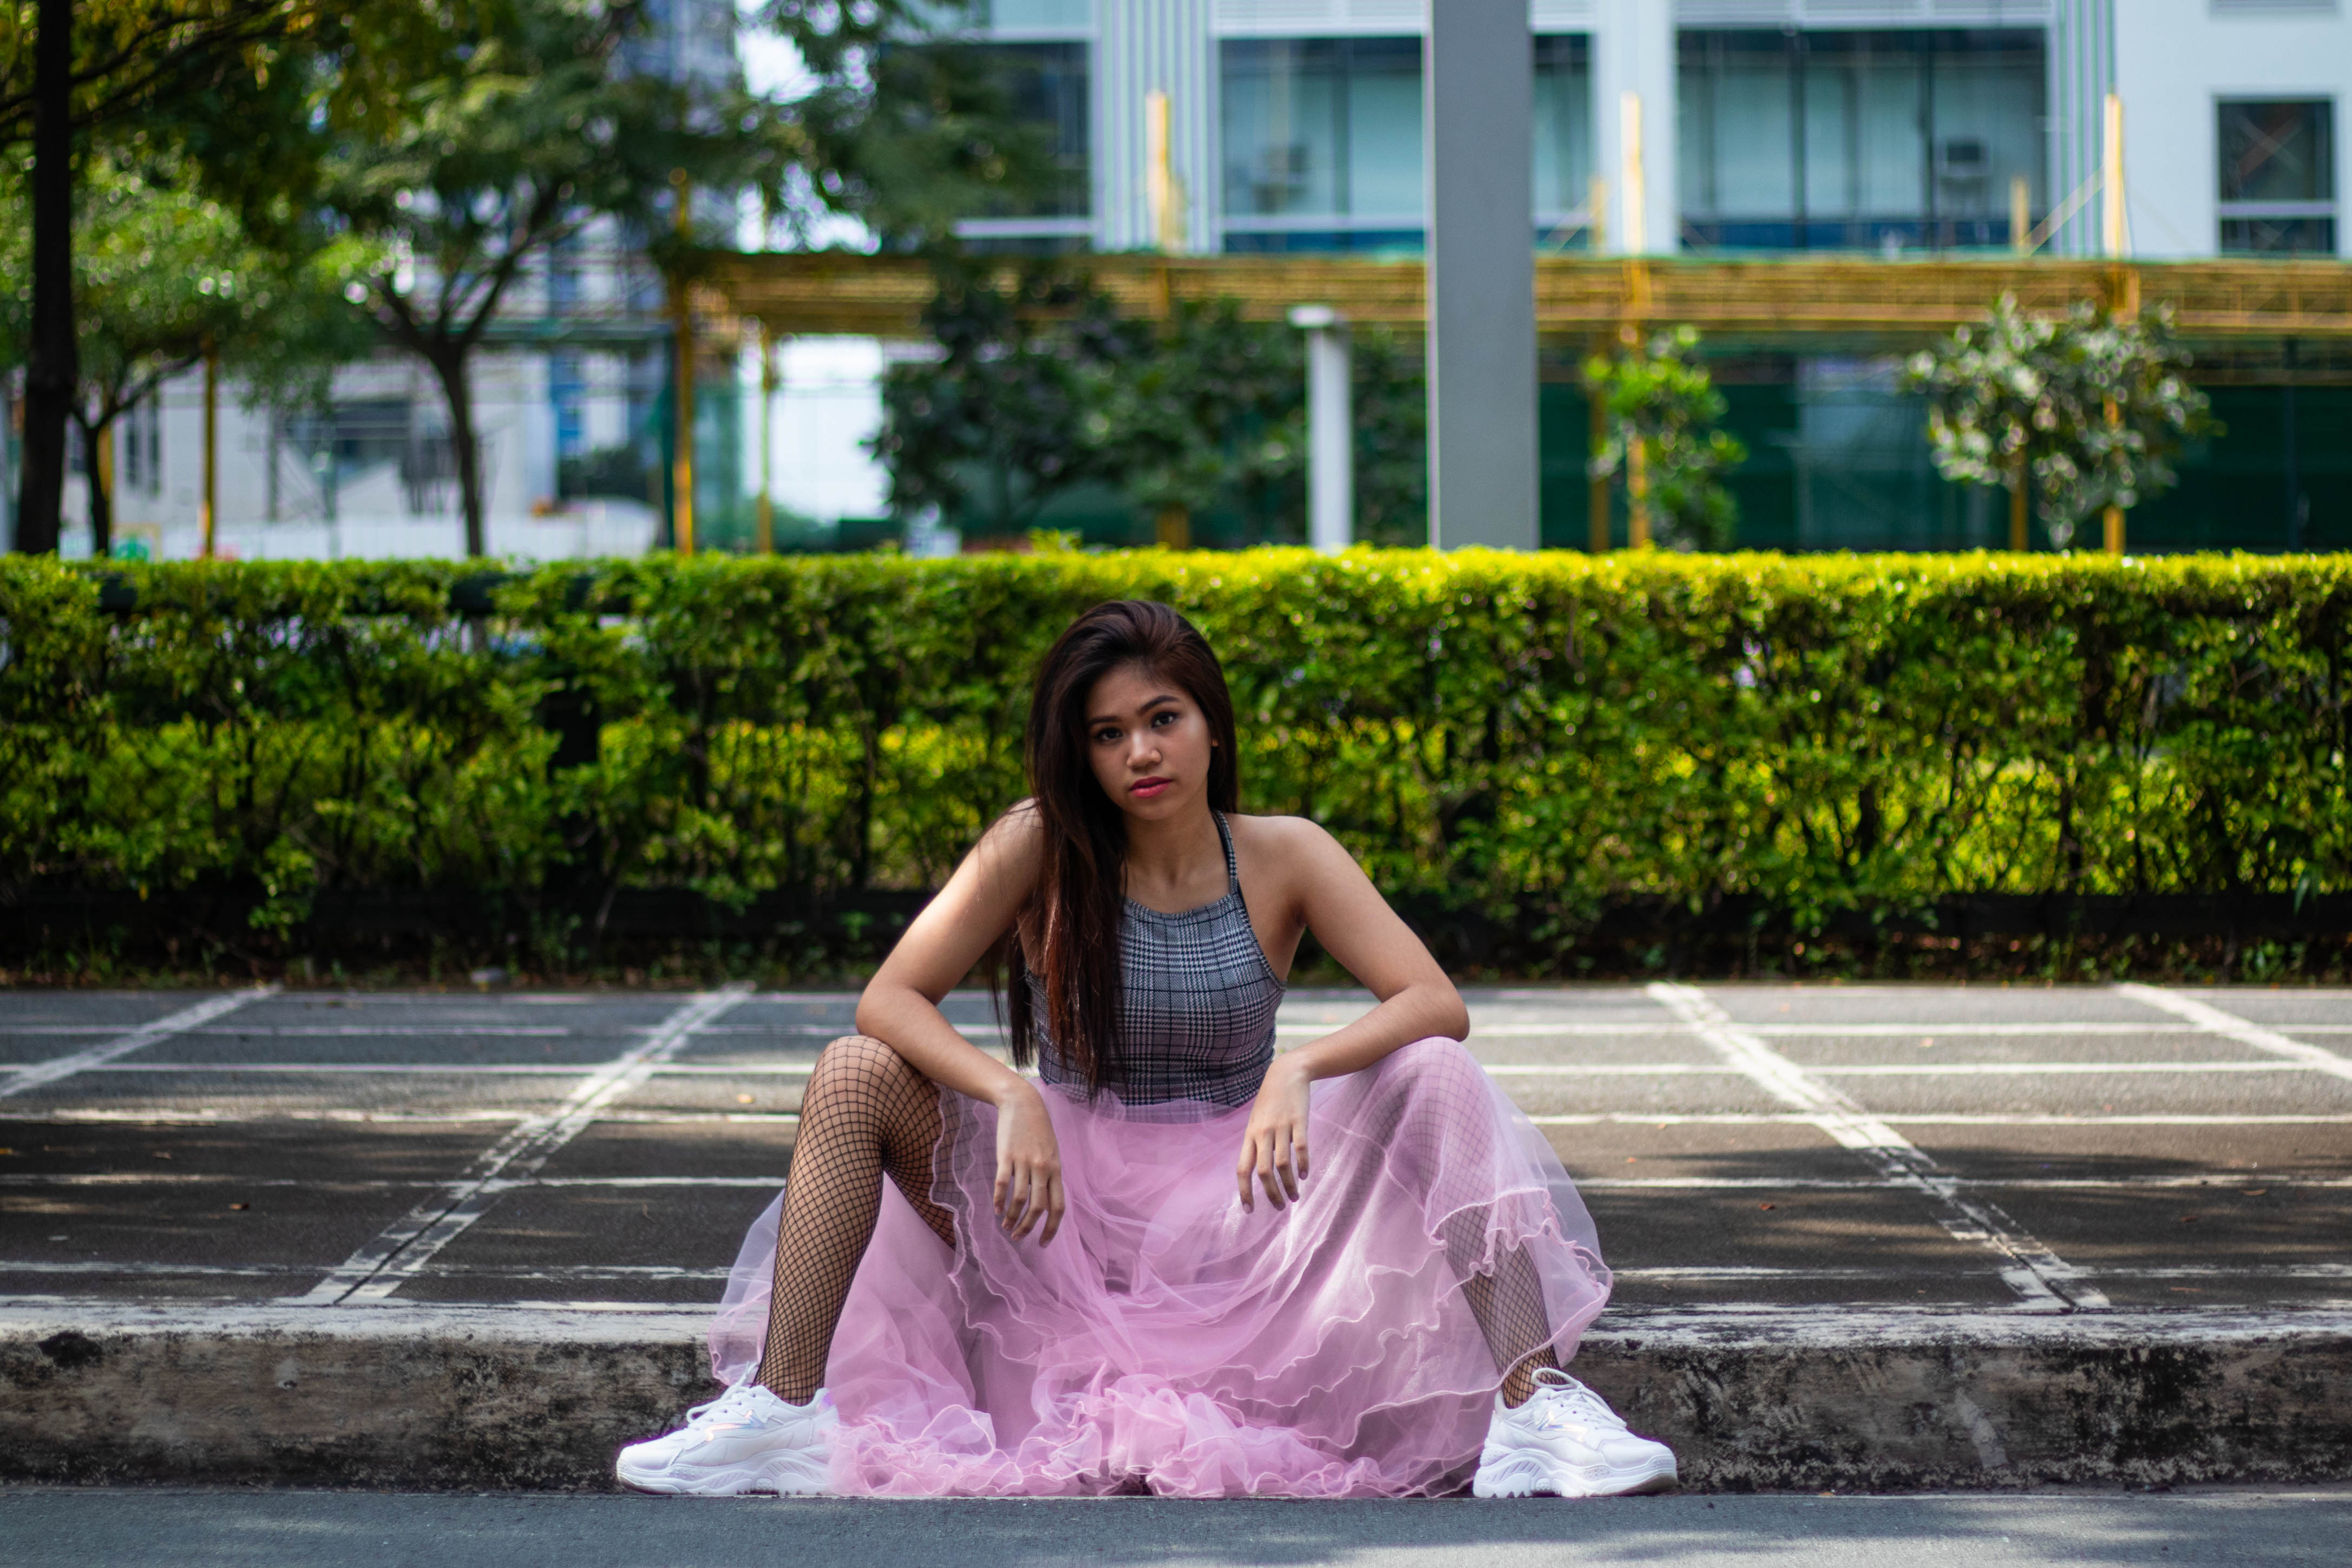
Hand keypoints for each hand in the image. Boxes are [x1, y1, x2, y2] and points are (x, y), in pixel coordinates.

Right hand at [991, 1080, 1064, 1244]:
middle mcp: (1042, 1168)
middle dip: (1028, 1227)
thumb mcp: (1052, 1152)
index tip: (1043, 1243)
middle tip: (1018, 1237)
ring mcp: (1024, 1162)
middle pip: (1037, 1208)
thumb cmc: (1038, 1129)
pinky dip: (998, 1200)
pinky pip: (1002, 1184)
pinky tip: (996, 1209)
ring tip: (1006, 1226)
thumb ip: (1051, 1175)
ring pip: (1019, 1200)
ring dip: (1011, 1217)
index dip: (1051, 1228)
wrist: (1023, 1103)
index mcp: (1056, 1169)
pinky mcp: (1006, 1156)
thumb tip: (1047, 1201)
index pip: (1058, 1206)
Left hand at [1236, 1057, 1311, 1212]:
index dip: (1245, 1191)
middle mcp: (1263, 1133)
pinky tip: (1304, 1176)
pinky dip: (1303, 1165)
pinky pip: (1301, 1149)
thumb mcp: (1256, 1121)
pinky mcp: (1299, 1122)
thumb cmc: (1270, 1101)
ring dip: (1289, 1185)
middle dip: (1271, 1194)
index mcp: (1250, 1135)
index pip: (1242, 1169)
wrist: (1286, 1073)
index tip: (1248, 1210)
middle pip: (1263, 1171)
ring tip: (1294, 1197)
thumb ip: (1256, 1144)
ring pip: (1283, 1164)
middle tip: (1279, 1207)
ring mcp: (1281, 1127)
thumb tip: (1257, 1171)